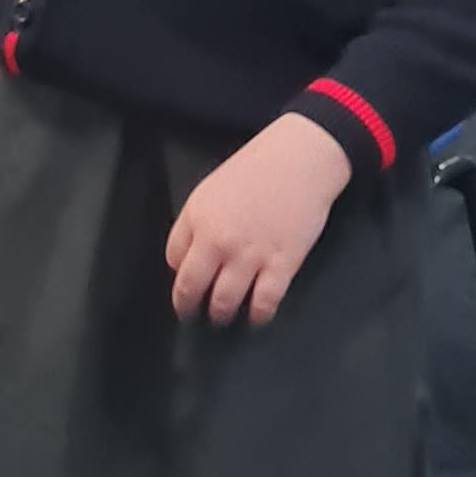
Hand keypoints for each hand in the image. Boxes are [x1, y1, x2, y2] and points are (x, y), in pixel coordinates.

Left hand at [166, 113, 350, 326]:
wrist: (301, 159)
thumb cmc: (258, 167)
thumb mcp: (212, 188)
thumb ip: (197, 222)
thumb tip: (193, 254)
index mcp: (198, 218)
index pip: (174, 260)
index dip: (180, 272)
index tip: (187, 279)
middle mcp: (218, 242)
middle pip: (190, 289)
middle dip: (188, 307)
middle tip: (192, 314)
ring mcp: (250, 256)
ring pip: (224, 303)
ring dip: (220, 315)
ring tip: (222, 317)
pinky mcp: (281, 265)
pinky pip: (263, 303)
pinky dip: (258, 316)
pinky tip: (256, 316)